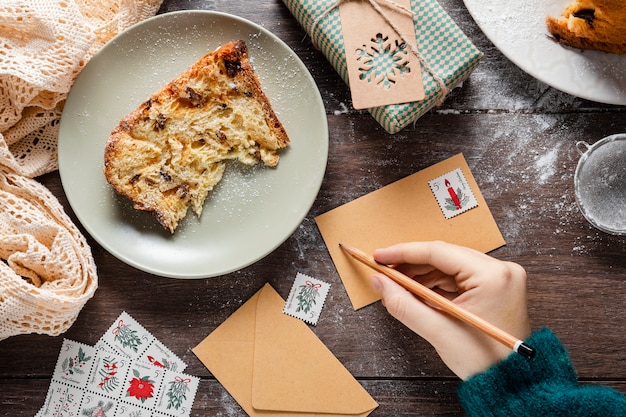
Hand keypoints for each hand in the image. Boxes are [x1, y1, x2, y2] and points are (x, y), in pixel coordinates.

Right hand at [370, 241, 530, 379]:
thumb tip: (380, 282)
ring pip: (449, 265)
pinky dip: (436, 283)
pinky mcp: (495, 286)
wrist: (512, 382)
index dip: (403, 252)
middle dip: (410, 264)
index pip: (438, 252)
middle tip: (383, 271)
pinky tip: (417, 291)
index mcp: (492, 276)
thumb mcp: (438, 331)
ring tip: (397, 285)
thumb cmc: (485, 362)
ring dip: (421, 274)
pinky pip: (459, 277)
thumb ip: (403, 304)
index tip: (379, 256)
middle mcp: (500, 270)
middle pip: (443, 256)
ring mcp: (500, 277)